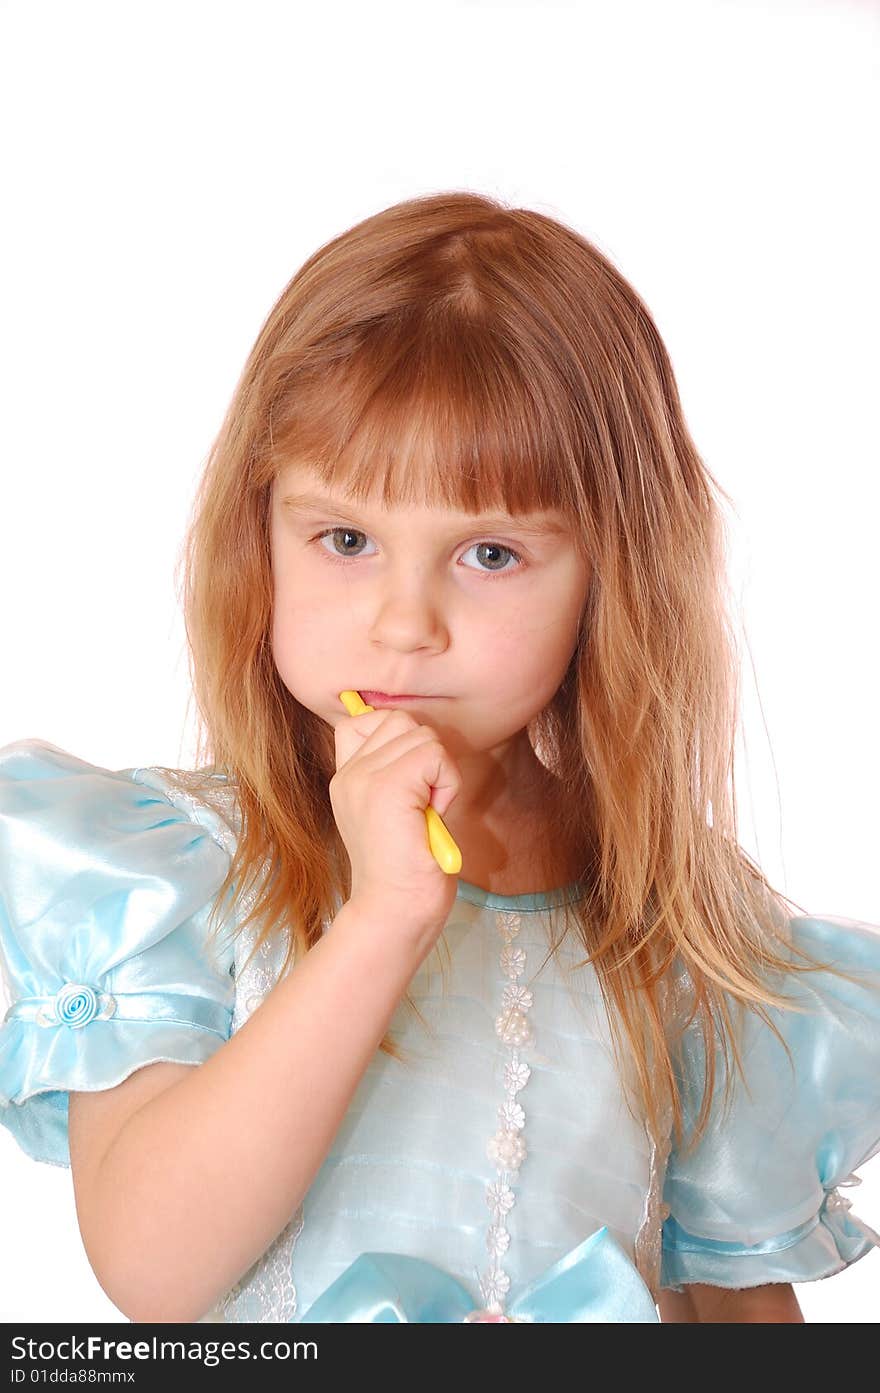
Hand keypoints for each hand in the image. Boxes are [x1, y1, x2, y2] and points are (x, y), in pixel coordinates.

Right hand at [329, 706, 462, 939]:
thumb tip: (423, 740)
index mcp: (346, 779)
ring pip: (421, 734)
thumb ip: (394, 774)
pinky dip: (447, 782)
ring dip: (440, 770)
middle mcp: (349, 775)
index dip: (399, 738)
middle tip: (423, 800)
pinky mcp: (387, 788)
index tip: (411, 780)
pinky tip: (434, 813)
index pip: (365, 719)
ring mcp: (364, 779)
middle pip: (400, 720)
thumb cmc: (405, 869)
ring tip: (427, 809)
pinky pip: (435, 754)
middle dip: (426, 754)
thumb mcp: (392, 812)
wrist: (394, 911)